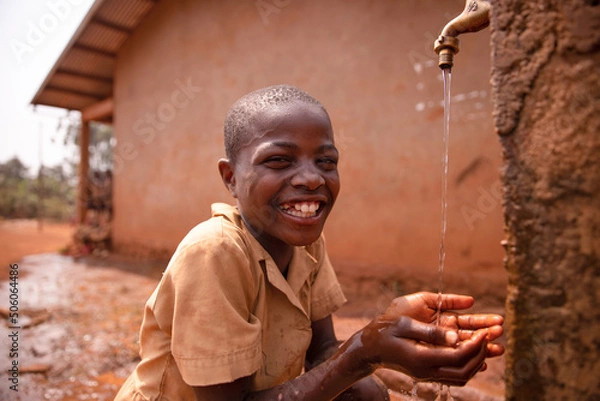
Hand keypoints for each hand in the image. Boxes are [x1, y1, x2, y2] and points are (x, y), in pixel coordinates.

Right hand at [346, 292, 502, 385]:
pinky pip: (454, 375)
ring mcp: (428, 373)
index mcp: (421, 358)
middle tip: (491, 335)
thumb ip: (430, 331)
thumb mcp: (404, 323)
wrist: (370, 347)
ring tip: (491, 344)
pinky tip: (477, 354)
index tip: (485, 330)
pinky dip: (469, 365)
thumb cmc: (384, 330)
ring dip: (479, 360)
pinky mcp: (428, 371)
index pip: (458, 357)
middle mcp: (426, 370)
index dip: (476, 344)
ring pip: (461, 375)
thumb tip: (455, 335)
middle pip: (464, 370)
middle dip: (482, 353)